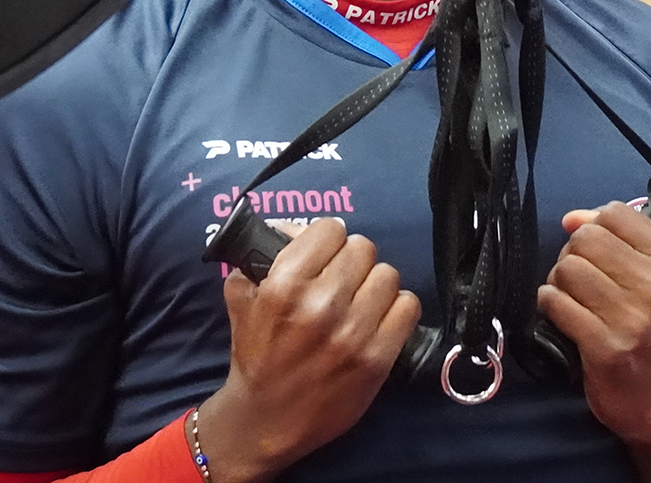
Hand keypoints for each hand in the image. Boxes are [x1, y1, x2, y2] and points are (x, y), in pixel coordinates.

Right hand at [196, 218, 421, 482]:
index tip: (325, 252)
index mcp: (283, 285)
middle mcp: (320, 304)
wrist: (265, 422)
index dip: (327, 238)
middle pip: (362, 249)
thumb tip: (292, 228)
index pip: (329, 229)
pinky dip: (396, 309)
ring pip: (387, 274)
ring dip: (374, 284)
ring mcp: (352, 333)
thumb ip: (260, 259)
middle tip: (342, 278)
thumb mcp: (243, 301)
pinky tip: (380, 319)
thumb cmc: (255, 358)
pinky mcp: (376, 359)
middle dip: (351, 261)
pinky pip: (407, 307)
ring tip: (361, 300)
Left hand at [537, 202, 650, 482]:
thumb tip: (572, 218)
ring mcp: (634, 319)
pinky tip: (564, 315)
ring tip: (572, 299)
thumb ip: (623, 242)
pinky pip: (556, 303)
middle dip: (573, 255)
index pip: (617, 214)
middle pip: (586, 238)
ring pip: (568, 268)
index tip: (595, 251)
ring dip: (559, 282)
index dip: (594, 226)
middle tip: (580, 280)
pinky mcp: (606, 347)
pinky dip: (551, 305)